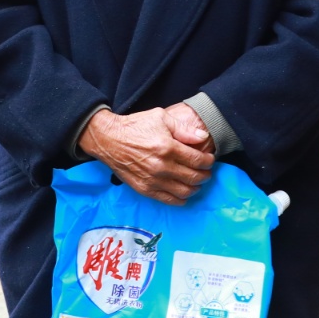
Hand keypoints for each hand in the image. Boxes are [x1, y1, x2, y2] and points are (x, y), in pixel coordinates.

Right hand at [80, 105, 212, 203]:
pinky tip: (184, 194)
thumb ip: (184, 129)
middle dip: (205, 175)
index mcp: (167, 147)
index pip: (197, 160)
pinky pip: (168, 200)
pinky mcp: (144, 189)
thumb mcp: (161, 117)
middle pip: (193, 177)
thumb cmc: (135, 126)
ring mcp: (152, 180)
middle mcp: (161, 166)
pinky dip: (181, 199)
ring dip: (195, 188)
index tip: (210, 159)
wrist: (108, 139)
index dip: (208, 161)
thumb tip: (203, 138)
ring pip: (184, 191)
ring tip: (197, 182)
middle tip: (207, 171)